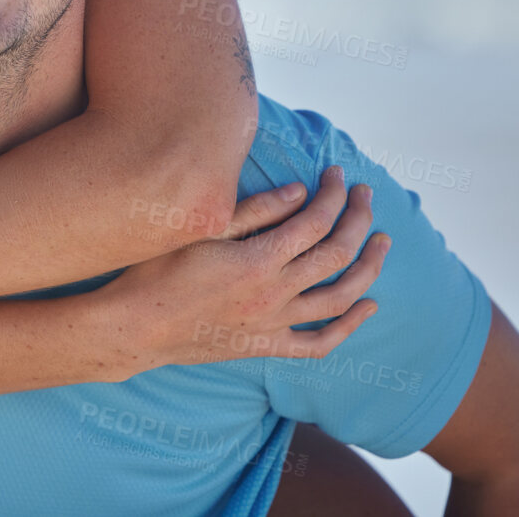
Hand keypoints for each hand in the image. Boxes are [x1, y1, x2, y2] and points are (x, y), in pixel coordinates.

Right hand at [97, 166, 388, 373]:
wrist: (135, 327)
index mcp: (259, 260)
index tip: (337, 174)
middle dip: (358, 218)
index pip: (315, 220)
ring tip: (382, 242)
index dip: (333, 194)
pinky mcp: (266, 346)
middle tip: (365, 195)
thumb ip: (255, 211)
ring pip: (340, 298)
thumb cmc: (158, 270)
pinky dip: (350, 327)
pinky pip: (320, 343)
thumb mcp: (201, 230)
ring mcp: (274, 323)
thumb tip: (301, 191)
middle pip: (337, 253)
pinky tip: (368, 307)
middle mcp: (274, 293)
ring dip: (369, 268)